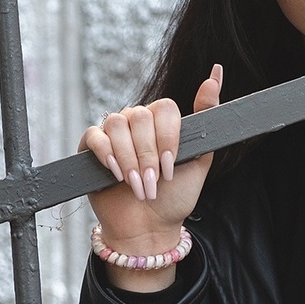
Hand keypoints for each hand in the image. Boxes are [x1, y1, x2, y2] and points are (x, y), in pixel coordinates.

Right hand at [80, 65, 222, 291]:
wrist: (147, 229)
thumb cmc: (174, 197)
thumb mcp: (199, 159)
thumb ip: (207, 119)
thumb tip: (214, 75)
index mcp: (162, 122)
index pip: (165, 108)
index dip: (167, 138)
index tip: (170, 168)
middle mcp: (137, 121)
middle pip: (141, 116)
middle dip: (148, 155)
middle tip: (153, 183)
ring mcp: (113, 132)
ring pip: (118, 124)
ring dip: (129, 159)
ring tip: (136, 185)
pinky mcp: (90, 146)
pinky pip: (95, 136)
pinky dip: (107, 156)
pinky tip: (117, 175)